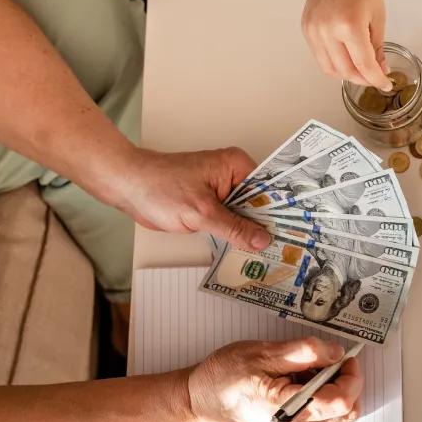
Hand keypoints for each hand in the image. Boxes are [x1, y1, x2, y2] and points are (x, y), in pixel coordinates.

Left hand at [111, 147, 271, 250]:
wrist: (128, 187)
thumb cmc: (160, 188)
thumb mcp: (201, 212)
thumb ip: (233, 227)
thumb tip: (261, 240)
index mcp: (236, 166)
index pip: (267, 190)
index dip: (280, 213)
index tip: (293, 234)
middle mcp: (232, 176)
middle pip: (259, 205)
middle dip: (266, 226)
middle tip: (284, 251)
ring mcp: (222, 191)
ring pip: (245, 215)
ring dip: (250, 233)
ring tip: (269, 255)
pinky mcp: (211, 204)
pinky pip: (231, 220)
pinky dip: (235, 234)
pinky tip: (246, 251)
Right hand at [186, 338, 362, 421]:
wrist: (201, 400)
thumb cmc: (227, 376)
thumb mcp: (265, 353)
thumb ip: (305, 352)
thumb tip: (337, 353)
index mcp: (289, 412)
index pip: (342, 400)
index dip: (351, 375)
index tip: (345, 357)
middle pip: (347, 410)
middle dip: (345, 382)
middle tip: (326, 361)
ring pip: (339, 416)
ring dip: (334, 390)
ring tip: (307, 373)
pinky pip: (325, 419)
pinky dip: (324, 399)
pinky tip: (302, 385)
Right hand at [301, 0, 390, 90]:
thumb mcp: (377, 17)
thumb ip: (377, 47)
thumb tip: (380, 69)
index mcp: (350, 25)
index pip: (364, 65)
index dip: (377, 79)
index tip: (385, 84)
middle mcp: (328, 30)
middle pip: (346, 71)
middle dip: (363, 79)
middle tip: (375, 77)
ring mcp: (314, 31)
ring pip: (330, 69)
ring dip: (347, 74)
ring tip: (361, 69)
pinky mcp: (307, 30)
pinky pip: (320, 57)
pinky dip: (335, 63)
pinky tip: (347, 58)